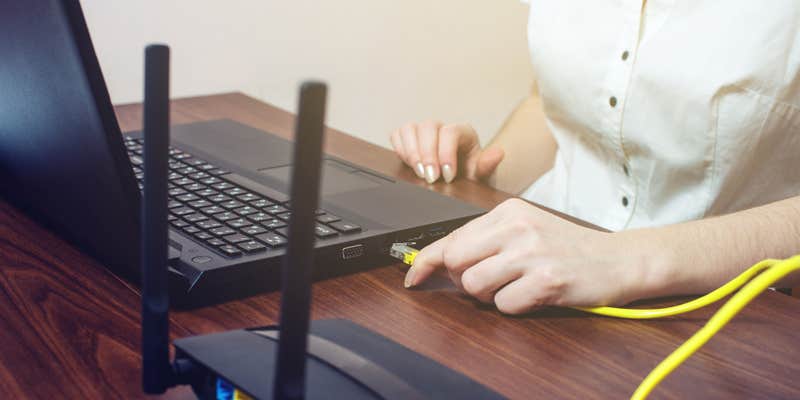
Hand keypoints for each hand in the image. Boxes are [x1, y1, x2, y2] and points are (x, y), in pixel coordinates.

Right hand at [389, 121, 504, 183]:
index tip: (447, 176)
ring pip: (410, 128)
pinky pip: (398, 134)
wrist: (461, 182)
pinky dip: (400, 149)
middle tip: (430, 178)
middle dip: (427, 154)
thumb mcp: (482, 174)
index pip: (450, 132)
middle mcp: (442, 128)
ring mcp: (424, 132)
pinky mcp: (409, 139)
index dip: (446, 153)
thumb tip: (498, 153)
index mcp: (463, 132)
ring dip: (411, 151)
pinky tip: (408, 165)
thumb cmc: (471, 176)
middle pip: (428, 127)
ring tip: (418, 172)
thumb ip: (488, 165)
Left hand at [404, 199, 644, 313]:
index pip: (452, 236)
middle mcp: (518, 227)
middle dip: (465, 278)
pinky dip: (514, 306)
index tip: (413, 276)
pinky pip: (504, 305)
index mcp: (508, 211)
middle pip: (456, 262)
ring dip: (490, 294)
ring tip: (516, 285)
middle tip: (490, 279)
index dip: (426, 260)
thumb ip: (486, 240)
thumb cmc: (567, 247)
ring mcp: (532, 253)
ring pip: (475, 285)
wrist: (618, 260)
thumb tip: (441, 261)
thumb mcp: (525, 229)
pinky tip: (534, 293)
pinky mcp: (547, 280)